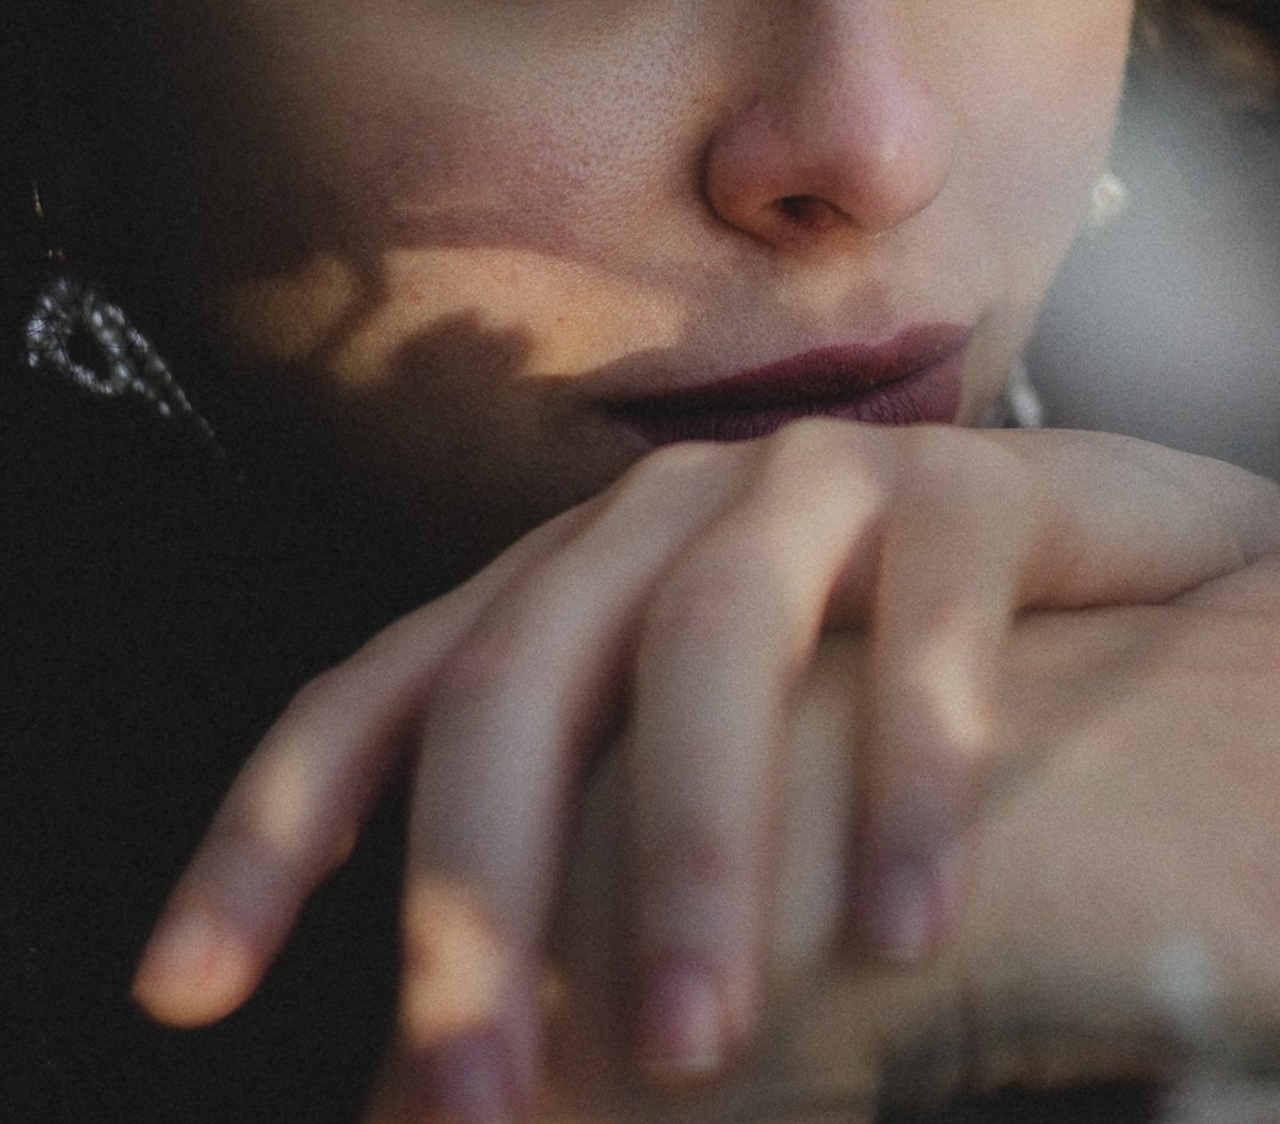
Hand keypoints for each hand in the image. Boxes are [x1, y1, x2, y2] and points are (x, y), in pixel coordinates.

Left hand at [131, 425, 1279, 1113]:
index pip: (383, 691)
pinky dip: (908, 777)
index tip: (184, 986)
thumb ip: (568, 898)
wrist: (1078, 561)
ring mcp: (805, 486)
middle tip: (476, 1104)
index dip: (271, 828)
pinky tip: (906, 932)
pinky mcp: (961, 489)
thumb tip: (411, 1111)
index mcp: (559, 586)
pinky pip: (925, 628)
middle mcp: (655, 517)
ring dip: (692, 854)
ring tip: (694, 1051)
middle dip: (482, 893)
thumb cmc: (853, 695)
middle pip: (519, 678)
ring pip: (708, 644)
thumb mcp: (689, 790)